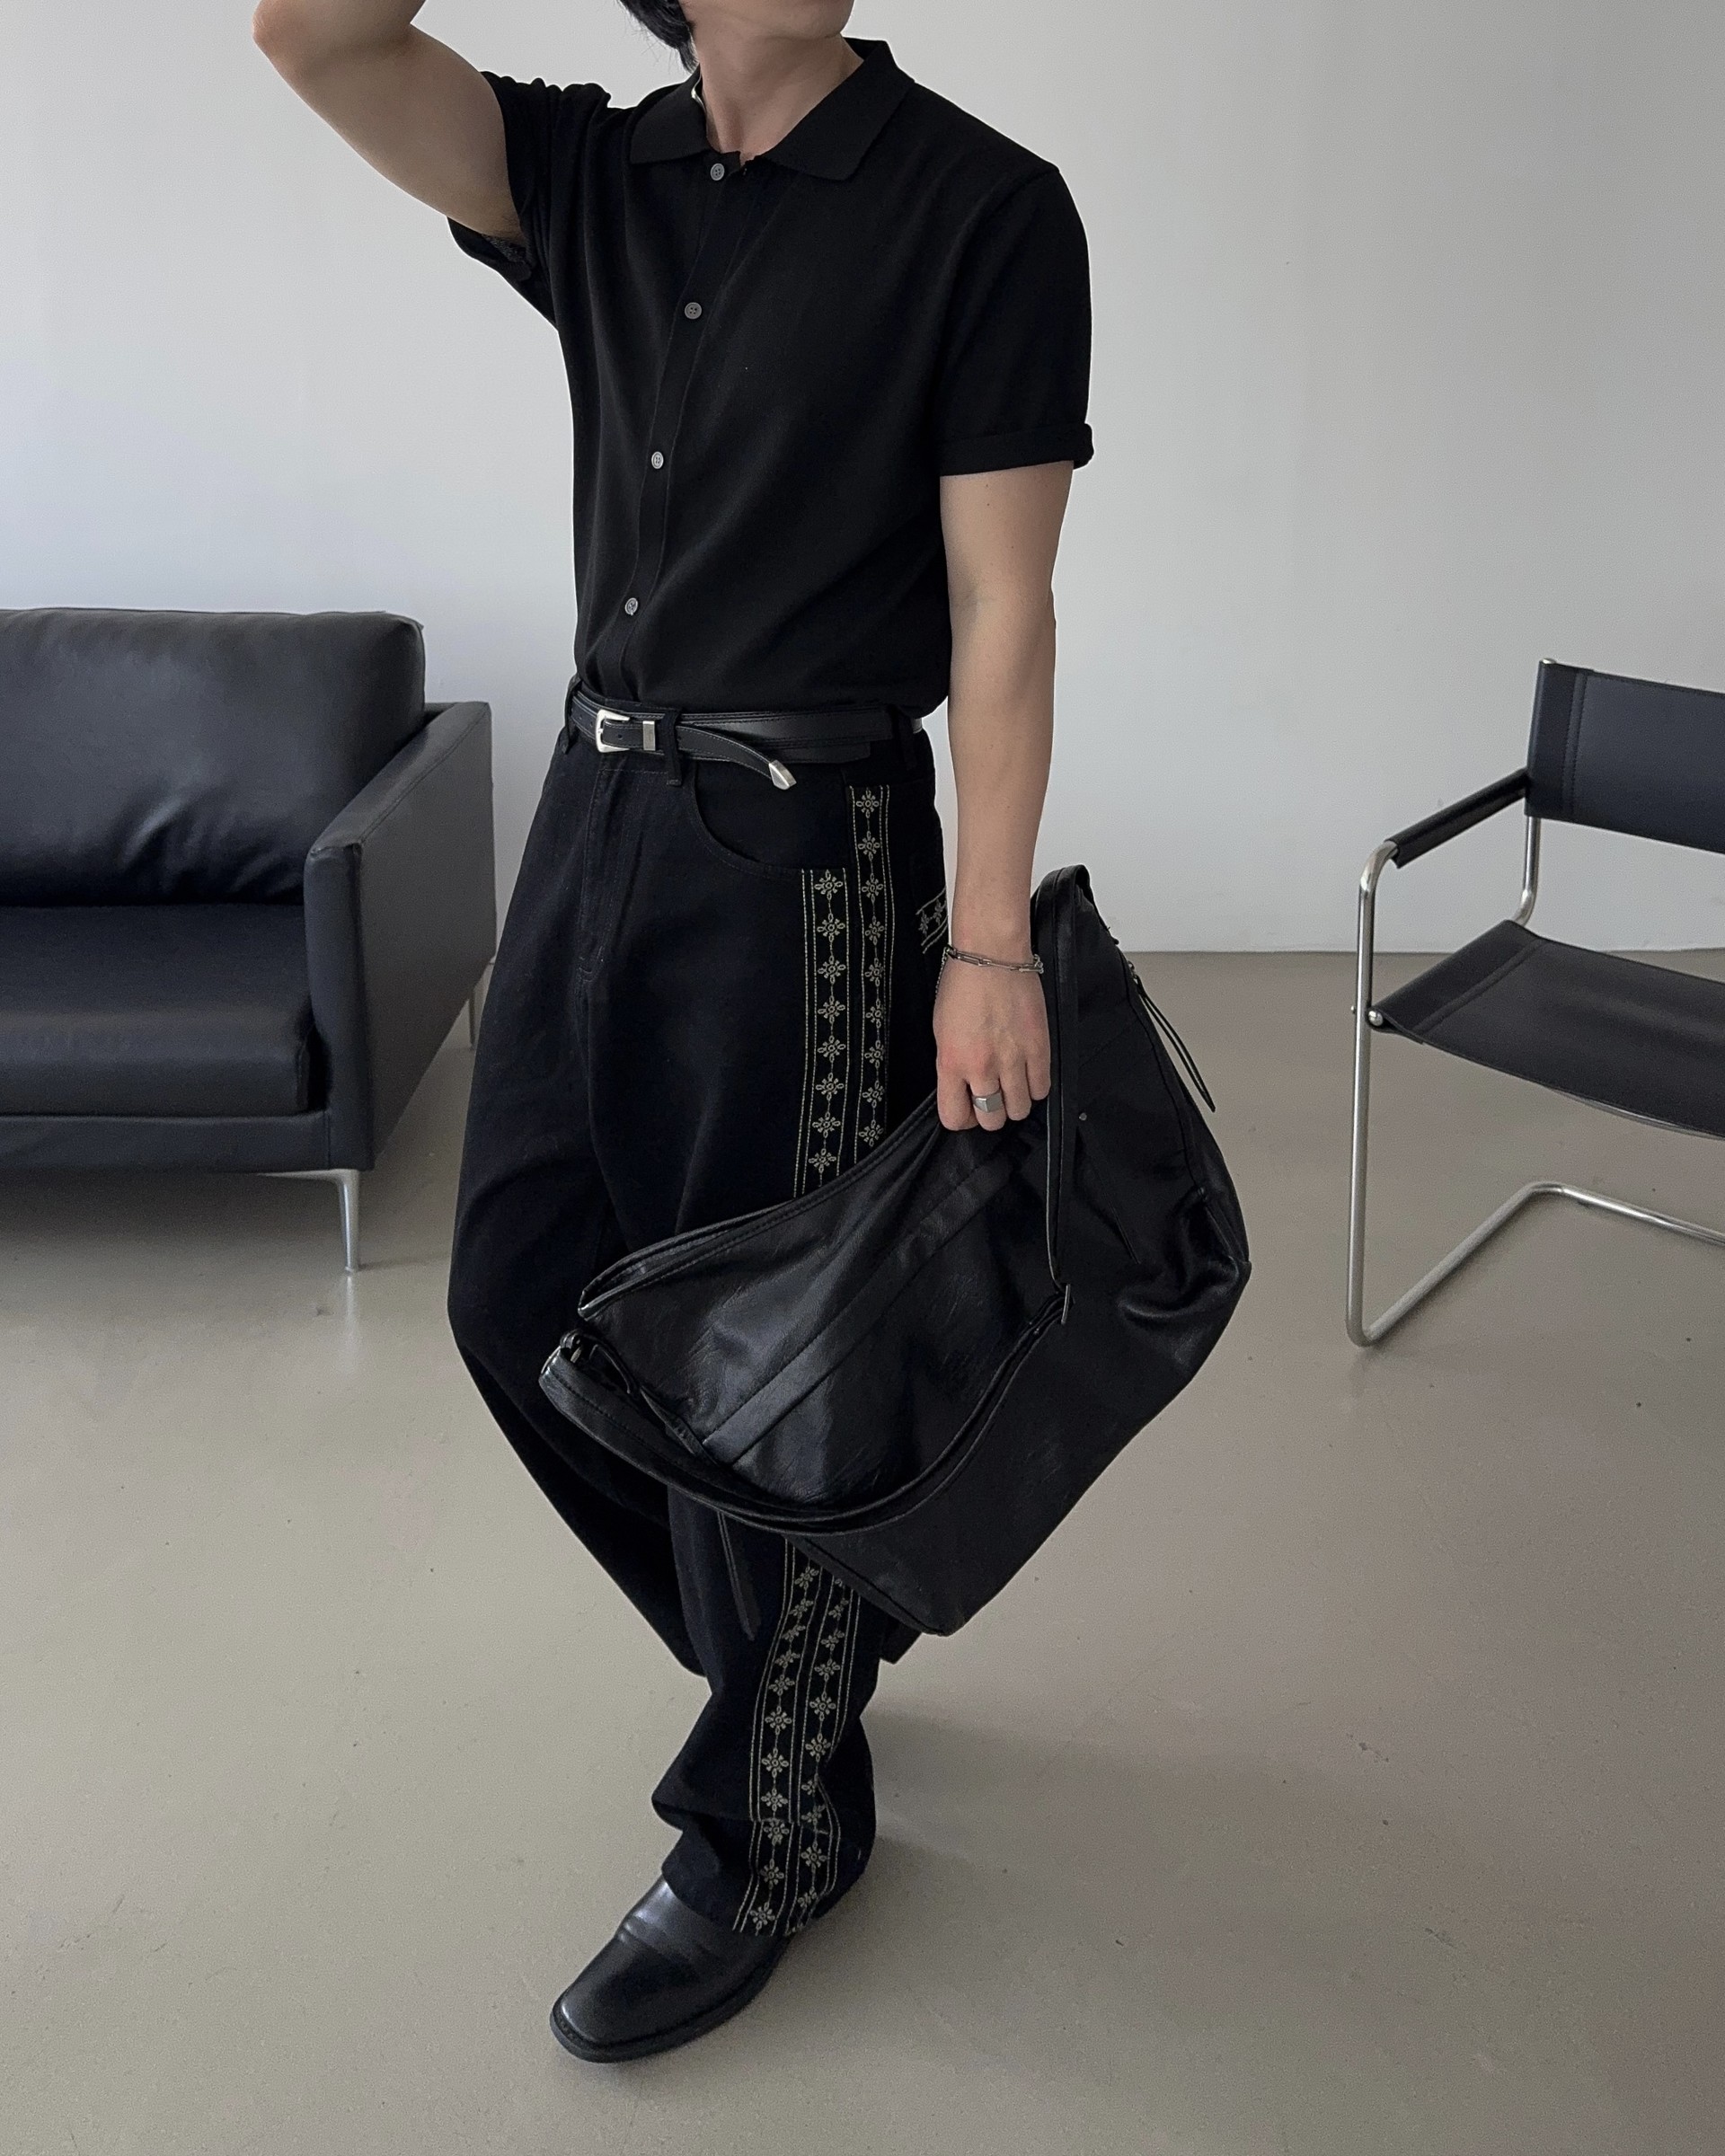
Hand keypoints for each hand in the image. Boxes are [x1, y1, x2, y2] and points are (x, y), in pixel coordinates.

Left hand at [933, 958, 1051, 1131]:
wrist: (992, 956)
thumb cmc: (963, 985)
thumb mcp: (941, 1031)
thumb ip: (951, 1065)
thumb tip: (962, 1087)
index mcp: (951, 1063)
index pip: (955, 1117)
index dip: (962, 1118)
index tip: (966, 1109)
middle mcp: (982, 1067)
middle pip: (992, 1120)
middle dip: (991, 1113)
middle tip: (992, 1097)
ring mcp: (1013, 1060)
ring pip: (1019, 1110)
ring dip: (1015, 1102)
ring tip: (1012, 1085)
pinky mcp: (1039, 1049)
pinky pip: (1042, 1089)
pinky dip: (1035, 1087)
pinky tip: (1028, 1074)